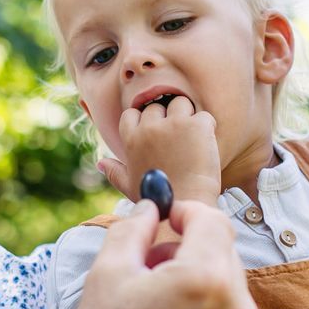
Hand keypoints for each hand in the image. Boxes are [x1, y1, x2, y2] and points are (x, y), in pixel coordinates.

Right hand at [66, 198, 257, 308]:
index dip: (186, 211)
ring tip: (160, 308)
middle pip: (223, 253)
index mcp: (206, 276)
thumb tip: (149, 208)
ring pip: (229, 290)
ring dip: (200, 285)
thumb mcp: (107, 274)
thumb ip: (132, 228)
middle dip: (190, 249)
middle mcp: (238, 305)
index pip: (212, 219)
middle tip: (151, 266)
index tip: (164, 220)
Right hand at [96, 95, 222, 204]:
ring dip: (187, 116)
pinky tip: (205, 145)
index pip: (132, 113)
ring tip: (192, 140)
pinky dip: (207, 127)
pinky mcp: (198, 125)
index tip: (154, 132)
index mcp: (132, 139)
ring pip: (181, 103)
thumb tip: (101, 163)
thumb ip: (115, 172)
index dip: (144, 120)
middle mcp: (150, 127)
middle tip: (178, 140)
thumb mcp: (130, 186)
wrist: (188, 205)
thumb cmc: (159, 200)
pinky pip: (204, 115)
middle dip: (167, 118)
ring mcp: (175, 124)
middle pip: (158, 106)